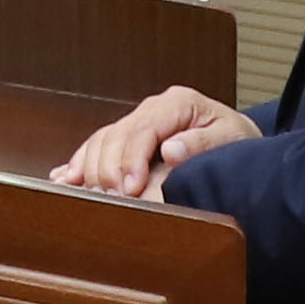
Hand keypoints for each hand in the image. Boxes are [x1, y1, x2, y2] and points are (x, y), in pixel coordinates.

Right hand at [53, 88, 256, 199]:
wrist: (239, 140)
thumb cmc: (236, 140)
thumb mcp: (231, 139)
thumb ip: (200, 144)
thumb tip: (169, 151)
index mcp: (175, 103)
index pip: (141, 129)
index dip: (130, 160)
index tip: (129, 189)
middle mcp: (151, 109)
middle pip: (114, 136)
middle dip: (108, 170)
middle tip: (111, 200)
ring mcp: (137, 121)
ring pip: (100, 141)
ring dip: (90, 169)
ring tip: (89, 196)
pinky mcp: (128, 137)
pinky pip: (96, 147)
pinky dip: (79, 163)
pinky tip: (65, 178)